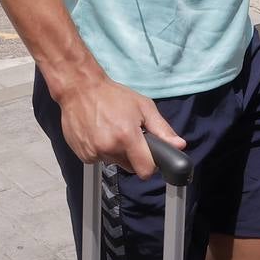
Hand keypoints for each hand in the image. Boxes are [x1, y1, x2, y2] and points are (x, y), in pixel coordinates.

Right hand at [57, 74, 184, 177]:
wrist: (80, 89)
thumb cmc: (113, 96)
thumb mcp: (143, 106)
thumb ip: (162, 129)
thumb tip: (179, 146)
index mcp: (127, 136)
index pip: (146, 170)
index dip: (151, 164)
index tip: (150, 154)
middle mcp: (109, 148)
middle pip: (131, 168)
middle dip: (134, 156)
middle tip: (129, 135)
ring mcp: (94, 153)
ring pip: (115, 163)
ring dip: (117, 152)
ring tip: (112, 130)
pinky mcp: (83, 156)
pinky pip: (100, 160)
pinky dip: (103, 151)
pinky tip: (99, 133)